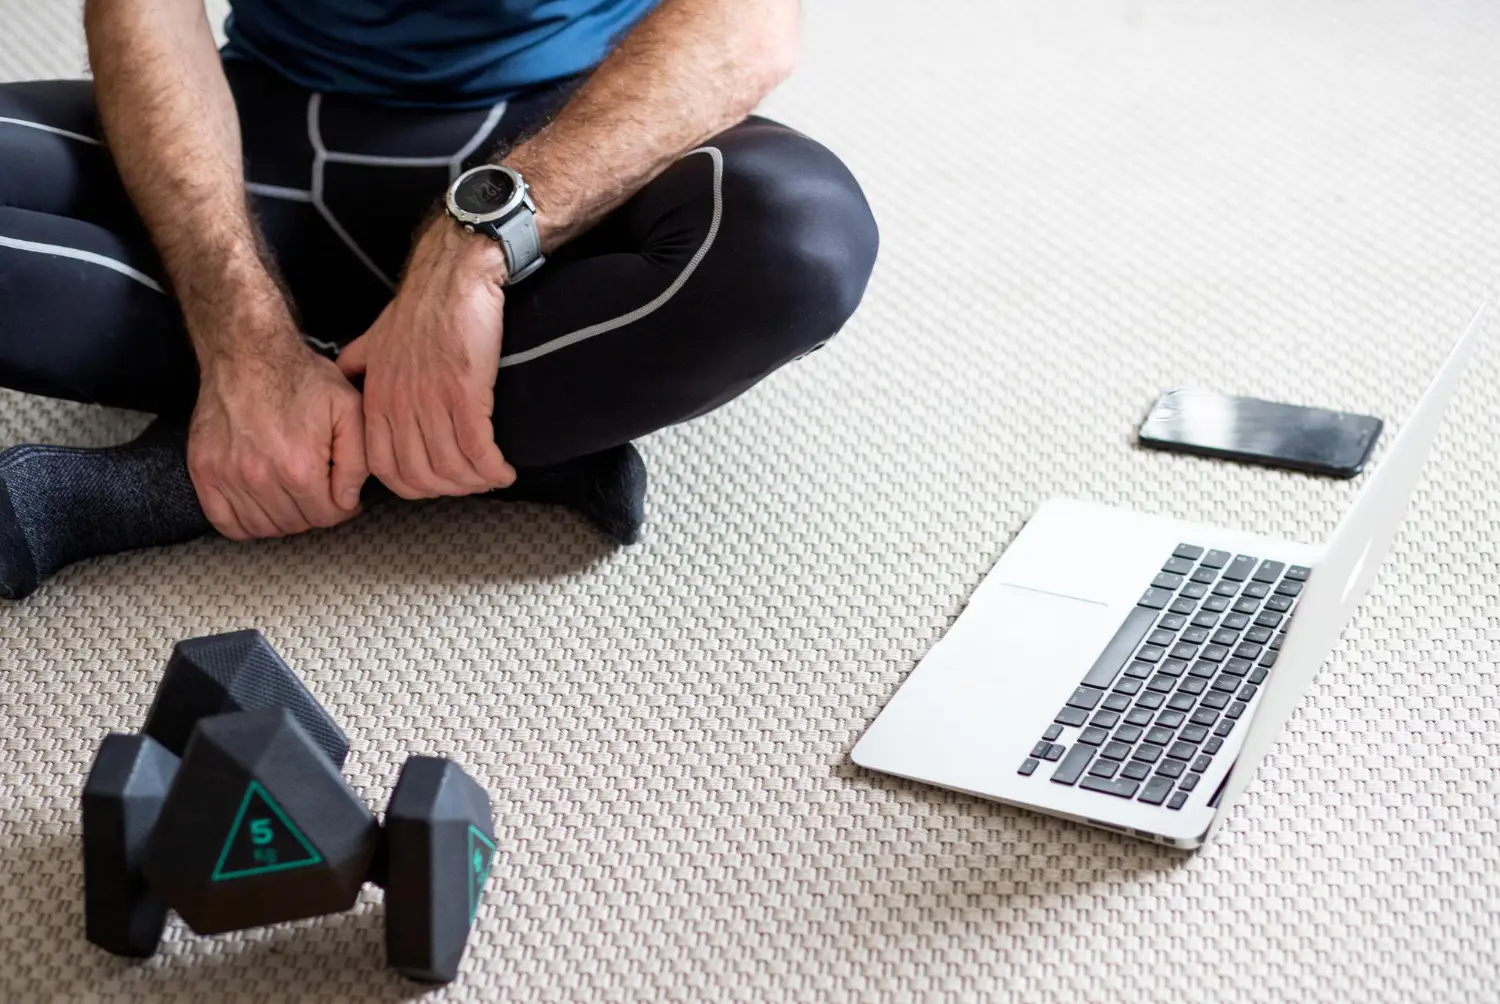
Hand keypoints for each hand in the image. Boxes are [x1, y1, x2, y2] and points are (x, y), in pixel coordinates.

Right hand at [188, 321, 367, 539]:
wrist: (246, 352)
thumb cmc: (299, 377)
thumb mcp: (349, 409)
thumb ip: (358, 461)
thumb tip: (348, 500)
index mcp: (299, 466)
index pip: (327, 516)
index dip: (342, 507)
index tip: (341, 493)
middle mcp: (259, 476)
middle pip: (297, 523)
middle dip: (315, 511)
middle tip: (319, 489)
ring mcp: (227, 476)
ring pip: (264, 527)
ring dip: (284, 518)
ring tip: (293, 494)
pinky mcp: (203, 471)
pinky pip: (225, 522)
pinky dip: (245, 523)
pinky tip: (261, 505)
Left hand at [337, 221, 516, 498]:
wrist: (453, 275)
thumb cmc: (420, 305)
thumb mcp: (374, 337)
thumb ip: (359, 364)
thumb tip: (347, 378)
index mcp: (376, 399)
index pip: (386, 470)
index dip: (418, 487)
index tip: (442, 483)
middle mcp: (399, 406)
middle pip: (421, 477)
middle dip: (451, 490)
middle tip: (474, 484)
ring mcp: (431, 401)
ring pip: (451, 468)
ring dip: (477, 482)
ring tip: (494, 477)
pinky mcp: (465, 393)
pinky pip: (478, 450)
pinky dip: (493, 469)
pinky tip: (506, 470)